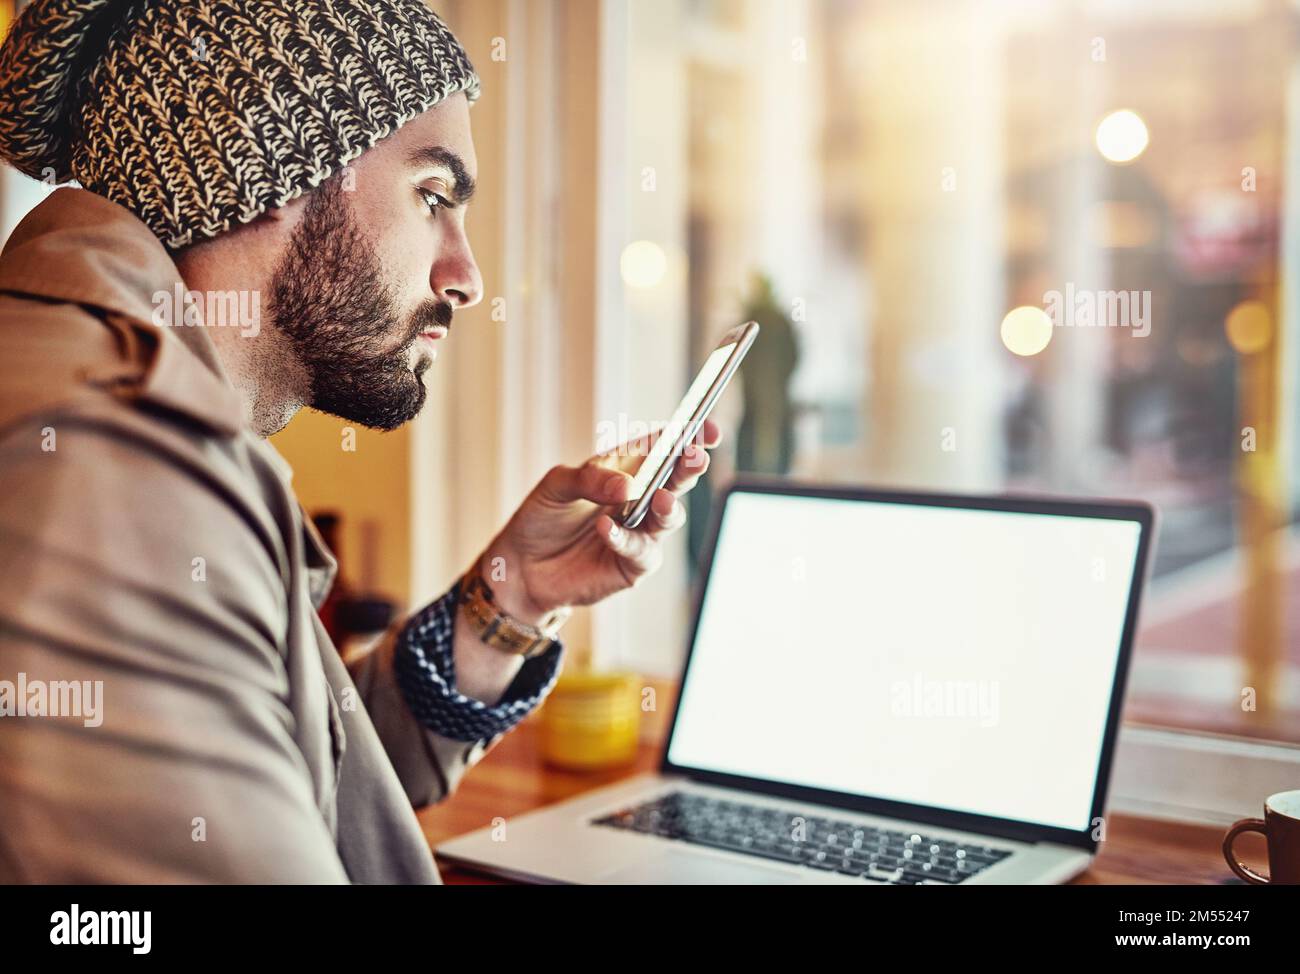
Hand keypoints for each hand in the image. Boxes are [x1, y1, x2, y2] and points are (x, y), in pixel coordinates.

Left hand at [478, 420, 722, 622]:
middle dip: (690, 467)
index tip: (706, 428)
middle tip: (696, 458)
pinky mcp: (632, 565)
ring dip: (668, 507)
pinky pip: (640, 550)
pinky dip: (624, 538)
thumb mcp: (555, 486)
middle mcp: (639, 499)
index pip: (660, 448)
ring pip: (668, 516)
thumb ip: (589, 478)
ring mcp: (639, 532)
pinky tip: (603, 529)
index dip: (687, 436)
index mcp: (624, 470)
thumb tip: (627, 485)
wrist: (521, 568)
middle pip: (675, 479)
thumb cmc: (541, 519)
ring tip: (659, 499)